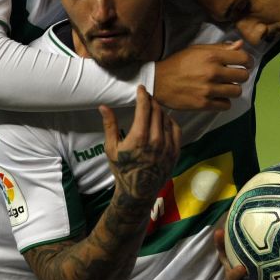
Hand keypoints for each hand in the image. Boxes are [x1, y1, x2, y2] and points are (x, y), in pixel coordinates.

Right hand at [100, 86, 180, 217]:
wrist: (138, 191)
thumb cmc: (122, 169)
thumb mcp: (111, 148)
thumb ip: (110, 125)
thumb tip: (103, 106)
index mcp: (139, 136)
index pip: (144, 107)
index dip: (143, 95)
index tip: (141, 88)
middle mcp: (156, 139)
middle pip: (157, 110)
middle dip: (151, 101)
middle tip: (147, 97)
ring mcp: (168, 145)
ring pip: (167, 118)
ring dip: (160, 110)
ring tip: (154, 108)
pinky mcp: (176, 151)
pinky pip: (176, 129)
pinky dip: (170, 121)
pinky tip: (164, 120)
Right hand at [154, 41, 254, 109]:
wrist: (158, 81)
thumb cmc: (178, 63)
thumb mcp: (197, 49)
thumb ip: (220, 48)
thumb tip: (240, 45)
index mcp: (212, 56)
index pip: (243, 58)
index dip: (248, 61)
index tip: (246, 64)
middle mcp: (212, 72)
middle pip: (243, 76)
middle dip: (241, 75)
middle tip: (234, 76)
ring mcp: (208, 89)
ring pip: (237, 92)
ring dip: (233, 89)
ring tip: (225, 87)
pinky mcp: (203, 104)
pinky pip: (226, 105)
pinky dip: (224, 101)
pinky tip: (217, 96)